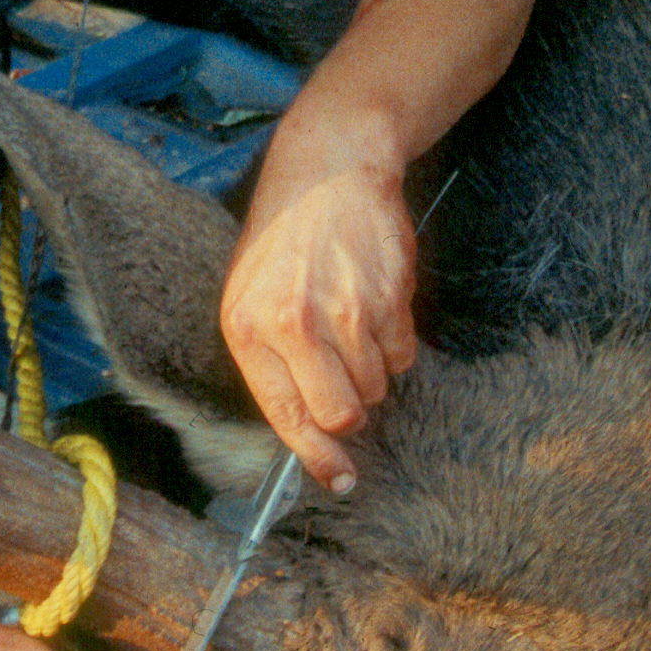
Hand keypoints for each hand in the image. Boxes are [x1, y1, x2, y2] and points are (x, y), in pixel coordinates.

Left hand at [220, 117, 416, 494]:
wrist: (328, 170)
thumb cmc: (281, 239)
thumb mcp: (248, 295)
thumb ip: (269, 361)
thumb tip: (303, 428)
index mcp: (251, 328)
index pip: (287, 416)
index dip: (317, 458)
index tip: (339, 480)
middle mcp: (297, 324)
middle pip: (343, 415)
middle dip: (348, 412)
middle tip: (342, 381)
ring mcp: (348, 311)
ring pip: (376, 388)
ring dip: (369, 372)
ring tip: (349, 324)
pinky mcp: (391, 296)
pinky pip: (402, 356)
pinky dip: (393, 346)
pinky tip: (372, 306)